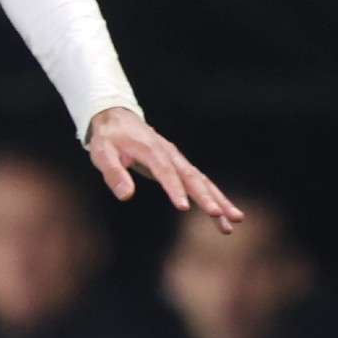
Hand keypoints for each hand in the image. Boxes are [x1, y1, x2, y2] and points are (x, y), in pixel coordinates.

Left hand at [86, 107, 244, 234]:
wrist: (117, 118)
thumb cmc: (108, 138)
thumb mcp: (102, 153)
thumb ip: (113, 173)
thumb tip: (126, 196)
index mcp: (151, 150)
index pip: (165, 172)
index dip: (174, 189)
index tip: (183, 207)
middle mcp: (169, 154)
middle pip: (192, 177)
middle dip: (207, 197)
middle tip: (221, 216)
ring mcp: (176, 159)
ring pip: (201, 180)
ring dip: (218, 199)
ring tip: (235, 220)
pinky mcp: (178, 166)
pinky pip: (198, 182)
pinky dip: (212, 196)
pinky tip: (224, 213)